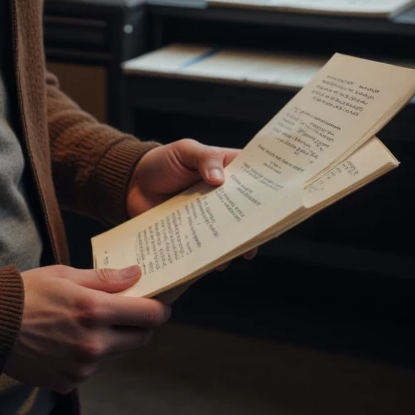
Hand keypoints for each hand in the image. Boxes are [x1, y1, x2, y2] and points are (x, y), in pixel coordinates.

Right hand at [3, 264, 170, 394]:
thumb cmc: (26, 292)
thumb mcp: (66, 274)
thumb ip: (105, 279)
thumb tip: (136, 274)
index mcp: (95, 311)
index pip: (149, 315)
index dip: (159, 308)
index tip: (158, 304)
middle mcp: (94, 344)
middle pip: (140, 339)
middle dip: (139, 325)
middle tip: (125, 313)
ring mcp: (82, 367)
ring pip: (116, 354)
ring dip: (111, 340)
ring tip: (84, 324)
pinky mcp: (69, 383)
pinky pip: (92, 369)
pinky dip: (88, 356)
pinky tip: (66, 342)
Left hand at [125, 139, 258, 267]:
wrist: (132, 184)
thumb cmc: (162, 162)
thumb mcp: (185, 150)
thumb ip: (204, 158)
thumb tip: (218, 178)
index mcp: (227, 170)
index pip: (255, 179)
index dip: (270, 188)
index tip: (283, 200)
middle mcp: (223, 197)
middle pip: (248, 211)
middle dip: (257, 223)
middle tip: (261, 233)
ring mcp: (210, 218)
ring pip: (231, 233)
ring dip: (237, 244)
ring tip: (241, 253)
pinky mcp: (194, 235)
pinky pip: (208, 248)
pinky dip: (213, 257)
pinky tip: (216, 263)